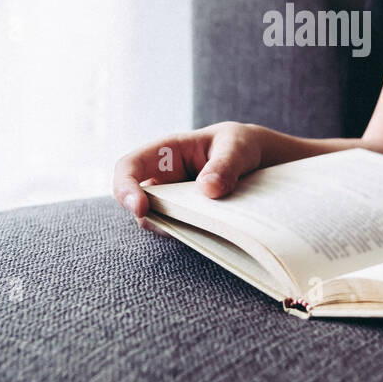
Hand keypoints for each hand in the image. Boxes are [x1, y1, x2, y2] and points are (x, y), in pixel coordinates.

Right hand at [112, 121, 266, 231]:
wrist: (257, 162)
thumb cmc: (240, 146)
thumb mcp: (237, 147)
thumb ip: (225, 165)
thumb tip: (207, 189)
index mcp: (165, 153)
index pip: (129, 167)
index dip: (125, 187)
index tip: (141, 207)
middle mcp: (162, 180)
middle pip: (135, 202)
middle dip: (150, 217)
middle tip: (183, 224)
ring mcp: (171, 202)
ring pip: (157, 222)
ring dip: (177, 227)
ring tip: (213, 220)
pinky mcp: (186, 220)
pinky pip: (180, 232)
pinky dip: (193, 235)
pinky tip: (217, 230)